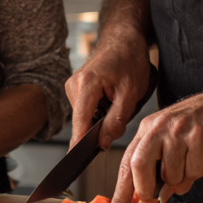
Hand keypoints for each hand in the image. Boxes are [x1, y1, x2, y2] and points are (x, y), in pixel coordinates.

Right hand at [66, 36, 150, 150]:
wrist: (124, 39)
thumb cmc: (130, 60)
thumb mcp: (130, 93)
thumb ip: (116, 120)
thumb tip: (102, 143)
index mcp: (86, 84)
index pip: (79, 123)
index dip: (79, 145)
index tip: (75, 164)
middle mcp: (73, 85)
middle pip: (82, 122)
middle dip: (100, 127)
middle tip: (121, 111)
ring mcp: (72, 86)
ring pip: (85, 117)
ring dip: (101, 118)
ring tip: (117, 100)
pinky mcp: (76, 88)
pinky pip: (86, 110)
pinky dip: (98, 111)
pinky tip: (110, 98)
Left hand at [105, 85, 202, 202]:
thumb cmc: (198, 126)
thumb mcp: (170, 140)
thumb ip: (158, 167)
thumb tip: (153, 197)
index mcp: (147, 129)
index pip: (125, 164)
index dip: (119, 194)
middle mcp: (159, 127)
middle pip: (138, 166)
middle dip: (146, 189)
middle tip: (157, 197)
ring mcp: (178, 131)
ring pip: (170, 175)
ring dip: (180, 181)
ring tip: (190, 163)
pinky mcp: (199, 137)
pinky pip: (193, 172)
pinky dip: (197, 173)